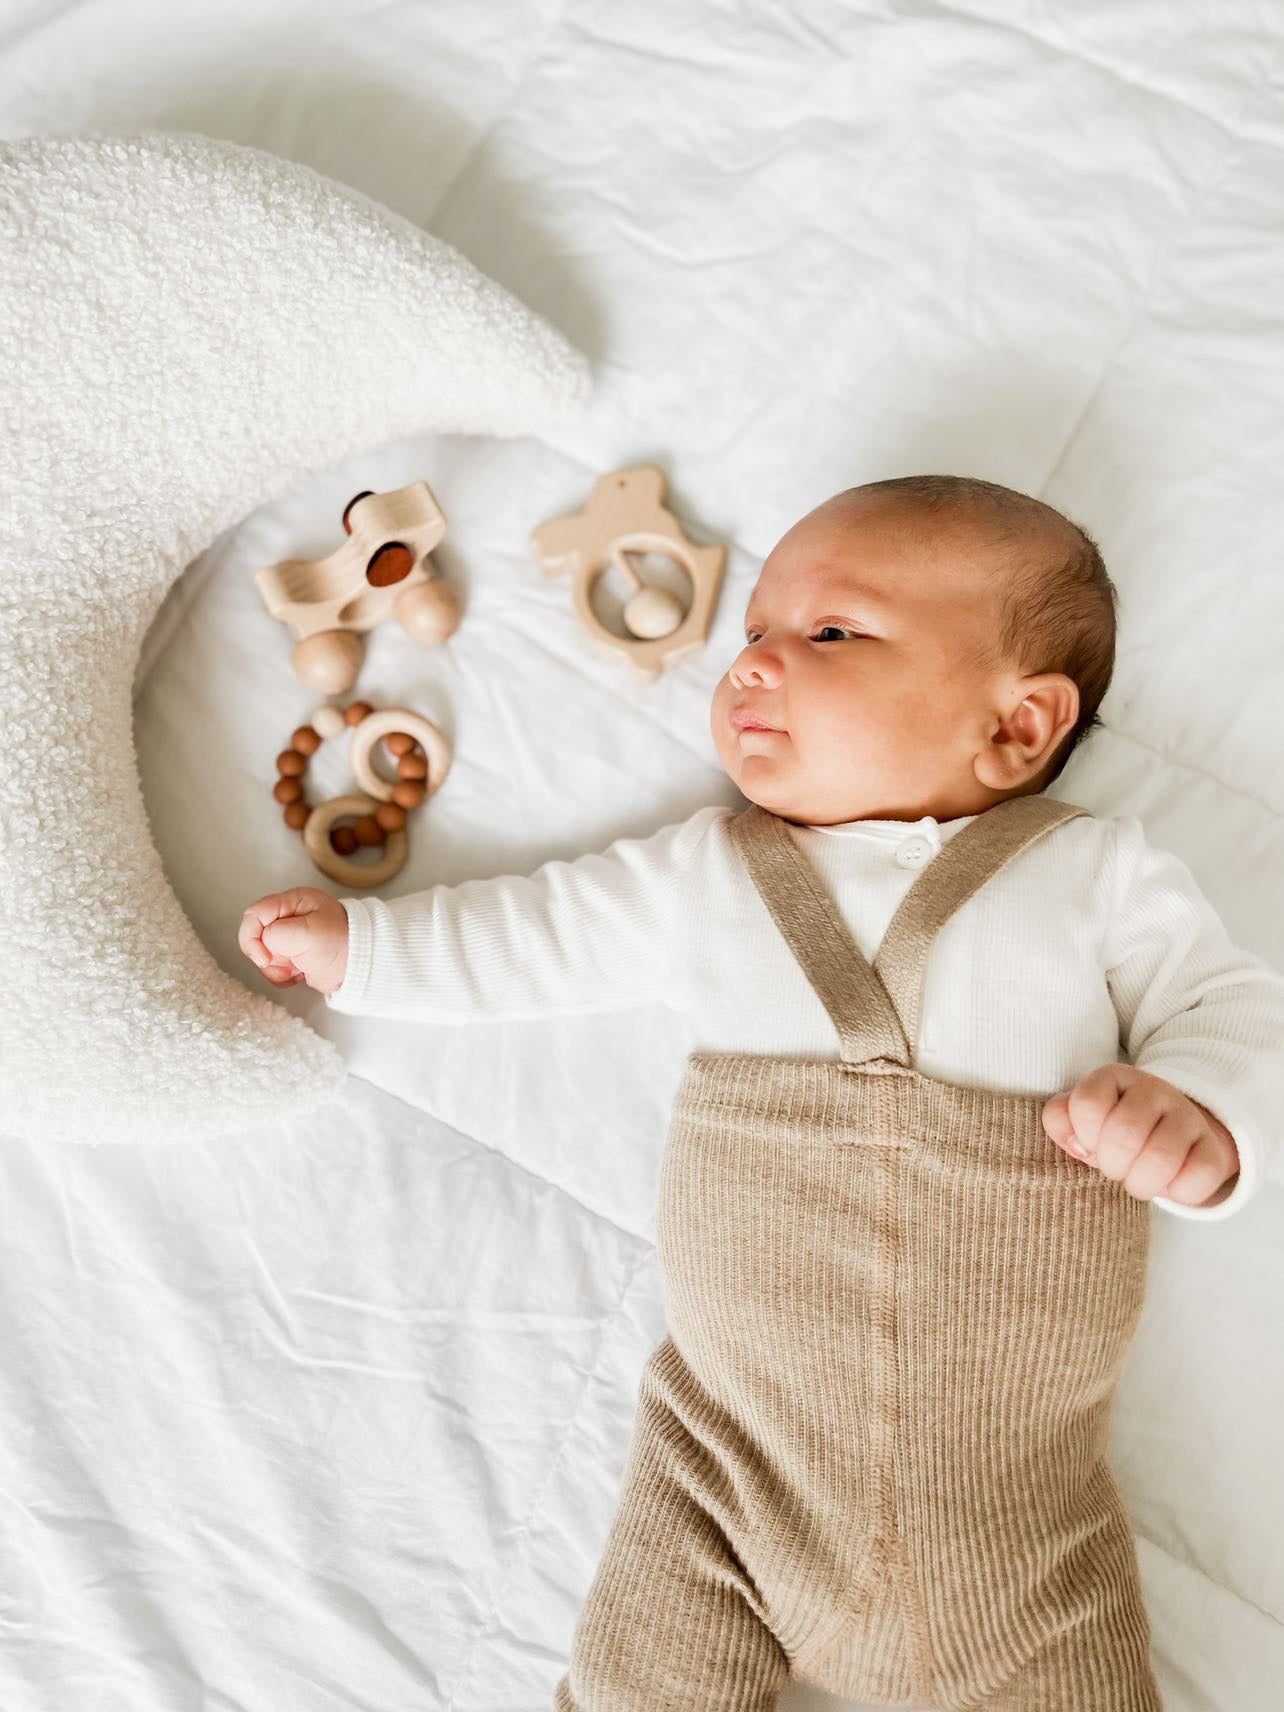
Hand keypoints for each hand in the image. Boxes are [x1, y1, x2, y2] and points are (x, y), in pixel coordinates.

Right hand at [239, 887, 349, 996]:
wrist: (362, 967)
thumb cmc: (342, 944)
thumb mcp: (307, 933)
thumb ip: (276, 934)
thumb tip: (264, 945)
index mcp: (292, 901)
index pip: (254, 915)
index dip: (252, 938)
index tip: (265, 959)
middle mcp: (288, 916)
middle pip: (254, 936)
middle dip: (266, 956)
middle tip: (289, 963)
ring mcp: (289, 937)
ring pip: (262, 954)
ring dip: (275, 968)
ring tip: (298, 968)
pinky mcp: (292, 955)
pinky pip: (272, 967)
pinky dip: (281, 975)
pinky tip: (300, 974)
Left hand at [1042, 1064, 1239, 1208]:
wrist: (1173, 1137)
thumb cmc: (1114, 1131)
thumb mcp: (1080, 1121)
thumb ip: (1061, 1121)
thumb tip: (1077, 1141)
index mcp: (1114, 1077)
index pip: (1089, 1104)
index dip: (1085, 1136)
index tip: (1091, 1144)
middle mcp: (1154, 1089)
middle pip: (1124, 1134)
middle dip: (1113, 1165)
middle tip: (1117, 1168)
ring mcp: (1188, 1117)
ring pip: (1161, 1158)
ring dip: (1142, 1183)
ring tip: (1139, 1180)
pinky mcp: (1214, 1148)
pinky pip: (1196, 1178)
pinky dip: (1177, 1192)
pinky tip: (1171, 1182)